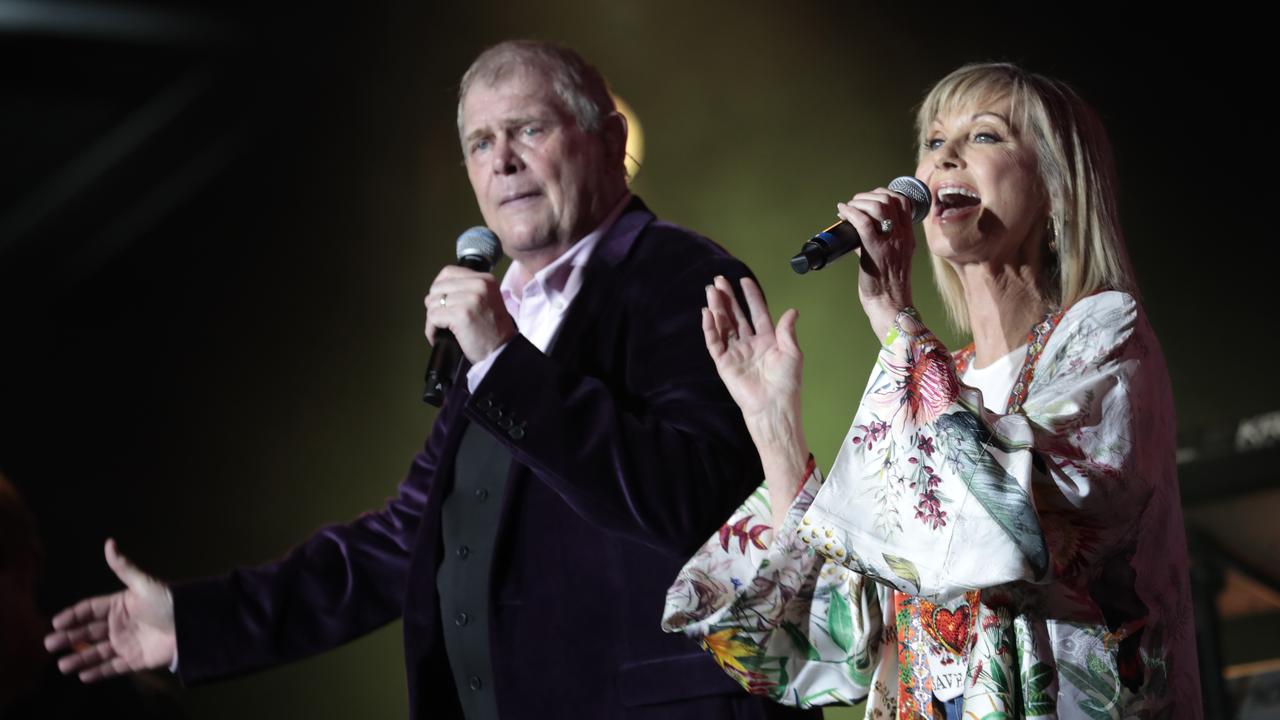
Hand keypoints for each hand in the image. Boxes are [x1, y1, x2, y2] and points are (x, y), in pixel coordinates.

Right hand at [44, 539, 175, 681]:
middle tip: (49, 644)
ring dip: (79, 658)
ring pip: (96, 652)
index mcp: (120, 605)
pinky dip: (98, 672)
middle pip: (88, 632)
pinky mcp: (135, 660)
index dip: (73, 615)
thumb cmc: (168, 602)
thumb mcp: (144, 584)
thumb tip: (109, 542)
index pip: (90, 609)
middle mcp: (120, 624)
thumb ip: (124, 568)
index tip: (56, 622)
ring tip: (62, 665)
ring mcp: (126, 643)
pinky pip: (112, 668)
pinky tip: (83, 676)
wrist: (192, 626)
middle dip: (69, 638)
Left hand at [423, 266, 516, 362]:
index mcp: (485, 279)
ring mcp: (470, 299)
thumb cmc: (494, 331)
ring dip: (432, 319)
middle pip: (437, 288)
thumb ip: (469, 290)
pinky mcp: (460, 315)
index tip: (439, 299)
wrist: (503, 351)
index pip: (449, 272)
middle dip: (434, 304)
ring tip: (440, 328)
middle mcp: (479, 285)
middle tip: (439, 318)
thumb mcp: (488, 299)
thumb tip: (438, 290)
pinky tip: (437, 336)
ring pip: (433, 303)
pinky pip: (433, 317)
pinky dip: (431, 329)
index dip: (438, 286)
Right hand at [703, 276, 809, 518]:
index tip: (744, 280)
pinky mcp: (724, 363)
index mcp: (768, 340)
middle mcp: (750, 343)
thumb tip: (792, 310)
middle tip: (719, 280)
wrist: (774, 407)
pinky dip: (710, 328)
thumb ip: (787, 331)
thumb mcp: (792, 354)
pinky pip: (715, 343)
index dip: (751, 296)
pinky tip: (707, 313)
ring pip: (724, 325)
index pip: (757, 312)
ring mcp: (736, 353)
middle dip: (728, 298)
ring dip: (717, 308)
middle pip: (736, 315)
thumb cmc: (786, 383)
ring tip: (711, 290)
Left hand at [836, 187, 915, 339]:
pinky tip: (842, 211)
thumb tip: (859, 232)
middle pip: (890, 199)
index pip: (903, 202)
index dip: (885, 193)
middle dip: (869, 195)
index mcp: (908, 237)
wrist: (891, 305)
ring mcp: (891, 242)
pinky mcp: (876, 250)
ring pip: (878, 206)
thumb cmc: (887, 286)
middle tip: (855, 203)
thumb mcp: (893, 259)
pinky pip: (864, 222)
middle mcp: (902, 236)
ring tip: (848, 207)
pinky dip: (850, 212)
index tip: (870, 198)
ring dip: (859, 202)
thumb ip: (882, 243)